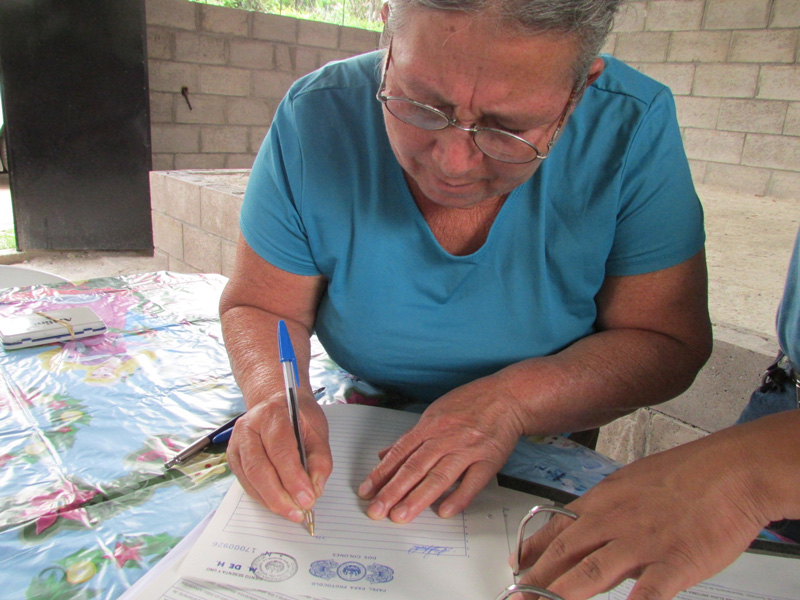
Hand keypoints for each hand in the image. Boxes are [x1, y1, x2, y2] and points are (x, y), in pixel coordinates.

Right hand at [226, 390, 332, 523]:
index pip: (281, 450)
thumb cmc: (298, 417)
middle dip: (280, 495)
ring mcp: (237, 443)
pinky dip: (262, 497)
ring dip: (271, 500)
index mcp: (271, 414)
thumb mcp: (317, 430)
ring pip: (250, 478)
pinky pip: (246, 483)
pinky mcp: (233, 457)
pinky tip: (277, 504)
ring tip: (290, 512)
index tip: (308, 499)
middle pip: (260, 468)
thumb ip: (320, 459)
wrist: (276, 403)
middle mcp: (248, 428)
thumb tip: (315, 488)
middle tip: (298, 512)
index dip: (294, 478)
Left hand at [357, 375, 525, 522]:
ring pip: (439, 476)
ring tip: (400, 515)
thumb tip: (384, 455)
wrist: (508, 397)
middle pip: (414, 467)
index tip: (367, 492)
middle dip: (393, 491)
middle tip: (377, 510)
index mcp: (430, 426)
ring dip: (418, 498)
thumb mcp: (435, 413)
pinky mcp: (489, 460)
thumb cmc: (471, 403)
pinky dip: (458, 497)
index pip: (400, 453)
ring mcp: (468, 449)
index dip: (381, 474)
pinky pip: (472, 482)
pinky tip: (443, 511)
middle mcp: (446, 437)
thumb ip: (410, 438)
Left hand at [516, 430, 769, 599]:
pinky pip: (646, 593)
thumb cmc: (688, 473)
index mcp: (604, 500)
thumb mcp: (634, 481)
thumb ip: (611, 508)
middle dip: (537, 578)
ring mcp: (642, 543)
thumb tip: (594, 530)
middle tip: (518, 594)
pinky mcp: (674, 562)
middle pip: (565, 553)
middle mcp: (614, 521)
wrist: (731, 470)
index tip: (516, 565)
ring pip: (591, 572)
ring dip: (561, 594)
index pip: (558, 528)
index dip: (533, 550)